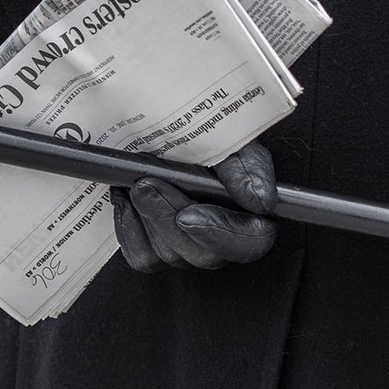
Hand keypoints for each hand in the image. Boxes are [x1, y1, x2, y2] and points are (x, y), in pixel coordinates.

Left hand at [112, 143, 277, 270]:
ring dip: (147, 216)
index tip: (188, 215)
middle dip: (169, 217)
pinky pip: (141, 257)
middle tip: (148, 184)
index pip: (249, 244)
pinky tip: (127, 199)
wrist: (165, 131)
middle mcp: (222, 239)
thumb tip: (261, 201)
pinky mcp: (156, 252)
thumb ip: (248, 169)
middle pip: (202, 255)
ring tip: (137, 183)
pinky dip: (129, 226)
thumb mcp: (232, 141)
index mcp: (251, 216)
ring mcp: (188, 249)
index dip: (218, 233)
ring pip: (167, 255)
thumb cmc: (204, 139)